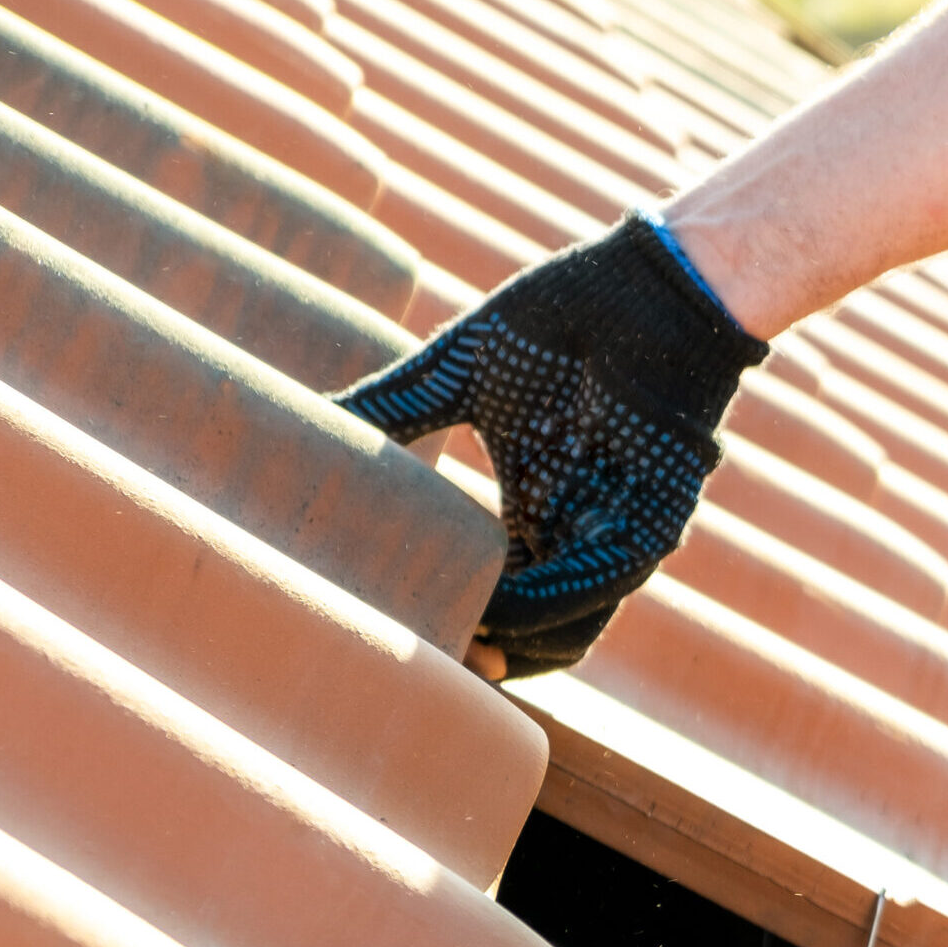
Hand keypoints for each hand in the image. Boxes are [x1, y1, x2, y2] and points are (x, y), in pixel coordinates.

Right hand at [334, 214, 767, 676]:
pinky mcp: (654, 518)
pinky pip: (601, 583)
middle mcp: (573, 535)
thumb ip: (388, 410)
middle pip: (525, 634)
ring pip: (566, 631)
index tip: (377, 629)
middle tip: (402, 665)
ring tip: (442, 653)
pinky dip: (546, 606)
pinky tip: (493, 612)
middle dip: (469, 658)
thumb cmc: (562, 317)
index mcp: (532, 511)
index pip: (488, 598)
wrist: (648, 281)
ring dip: (506, 648)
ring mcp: (616, 533)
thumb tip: (293, 423)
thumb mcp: (455, 374)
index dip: (443, 624)